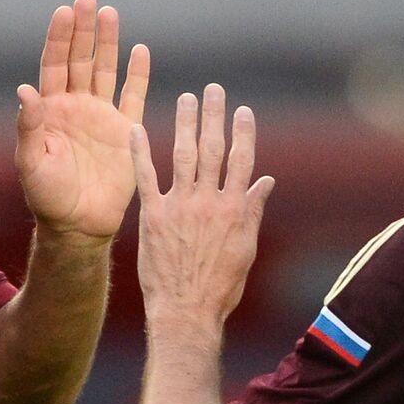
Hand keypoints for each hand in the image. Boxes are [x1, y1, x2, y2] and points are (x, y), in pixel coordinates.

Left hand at [15, 0, 149, 240]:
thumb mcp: (31, 163)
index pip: (53, 65)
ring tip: (110, 13)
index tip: (64, 12)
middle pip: (79, 59)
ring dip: (108, 43)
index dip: (58, 39)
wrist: (79, 225)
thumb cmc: (47, 198)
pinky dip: (137, 74)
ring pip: (105, 70)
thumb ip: (28, 127)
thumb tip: (24, 89)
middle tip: (87, 0)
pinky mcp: (124, 130)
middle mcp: (75, 107)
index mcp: (49, 111)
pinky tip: (140, 50)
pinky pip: (132, 96)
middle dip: (83, 30)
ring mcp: (100, 116)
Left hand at [131, 84, 275, 323]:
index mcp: (234, 209)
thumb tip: (267, 180)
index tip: (243, 109)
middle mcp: (208, 202)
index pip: (241, 161)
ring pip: (183, 155)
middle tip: (213, 90)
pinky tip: (137, 128)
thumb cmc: (220, 287)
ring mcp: (179, 207)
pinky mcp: (153, 216)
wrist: (186, 313)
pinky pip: (146, 177)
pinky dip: (141, 152)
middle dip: (214, 116)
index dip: (243, 133)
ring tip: (185, 99)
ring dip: (185, 124)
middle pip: (213, 150)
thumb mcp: (245, 249)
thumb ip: (252, 211)